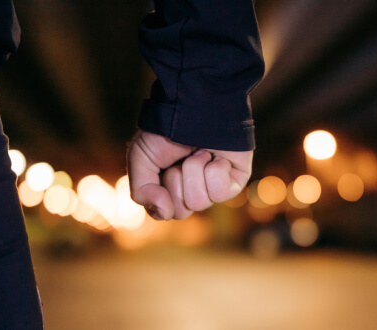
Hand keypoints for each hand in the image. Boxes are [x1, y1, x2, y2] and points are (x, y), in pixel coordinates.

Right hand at [127, 130, 252, 219]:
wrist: (194, 104)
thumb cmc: (167, 130)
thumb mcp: (141, 160)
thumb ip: (142, 192)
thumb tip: (164, 213)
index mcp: (171, 189)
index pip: (164, 213)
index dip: (159, 195)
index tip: (161, 170)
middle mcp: (194, 191)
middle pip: (181, 211)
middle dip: (176, 180)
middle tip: (181, 157)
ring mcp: (215, 188)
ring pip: (199, 202)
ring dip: (194, 171)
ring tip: (199, 152)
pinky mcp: (235, 181)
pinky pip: (220, 193)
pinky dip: (214, 170)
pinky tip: (216, 156)